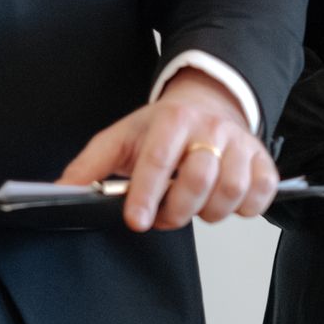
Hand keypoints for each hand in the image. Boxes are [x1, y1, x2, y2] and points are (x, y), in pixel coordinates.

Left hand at [56, 67, 278, 230]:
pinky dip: (244, 208)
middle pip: (199, 178)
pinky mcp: (262, 161)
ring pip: (232, 190)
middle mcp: (209, 128)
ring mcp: (240, 144)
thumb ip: (90, 166)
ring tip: (194, 206)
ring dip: (209, 211)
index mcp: (171, 120)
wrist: (207, 103)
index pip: (158, 160)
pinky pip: (261, 194)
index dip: (146, 194)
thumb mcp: (121, 138)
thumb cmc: (161, 128)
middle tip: (164, 215)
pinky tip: (225, 203)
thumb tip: (60, 190)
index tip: (136, 220)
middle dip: (177, 209)